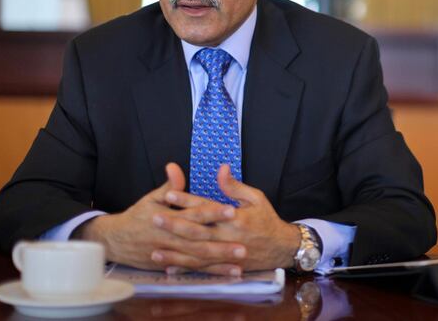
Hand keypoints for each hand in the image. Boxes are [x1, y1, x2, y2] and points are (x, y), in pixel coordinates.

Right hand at [74, 163, 242, 273]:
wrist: (115, 240)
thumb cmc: (137, 217)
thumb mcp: (152, 198)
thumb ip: (169, 186)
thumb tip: (175, 166)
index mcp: (169, 217)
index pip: (194, 214)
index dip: (213, 212)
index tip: (232, 210)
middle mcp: (170, 237)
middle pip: (199, 241)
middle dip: (222, 245)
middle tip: (243, 247)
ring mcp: (169, 254)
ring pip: (197, 259)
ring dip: (218, 263)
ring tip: (239, 264)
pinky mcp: (169, 266)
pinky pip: (192, 271)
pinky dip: (208, 273)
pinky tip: (225, 274)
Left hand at [152, 164, 301, 271]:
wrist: (282, 248)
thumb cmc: (267, 220)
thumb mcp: (256, 198)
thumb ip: (235, 186)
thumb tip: (221, 169)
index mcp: (235, 218)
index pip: (206, 207)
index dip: (187, 201)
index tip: (169, 195)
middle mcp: (229, 236)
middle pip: (197, 231)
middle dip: (174, 225)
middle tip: (154, 218)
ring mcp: (226, 254)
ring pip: (196, 253)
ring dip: (175, 252)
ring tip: (155, 249)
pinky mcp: (226, 265)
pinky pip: (203, 269)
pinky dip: (186, 269)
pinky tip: (169, 268)